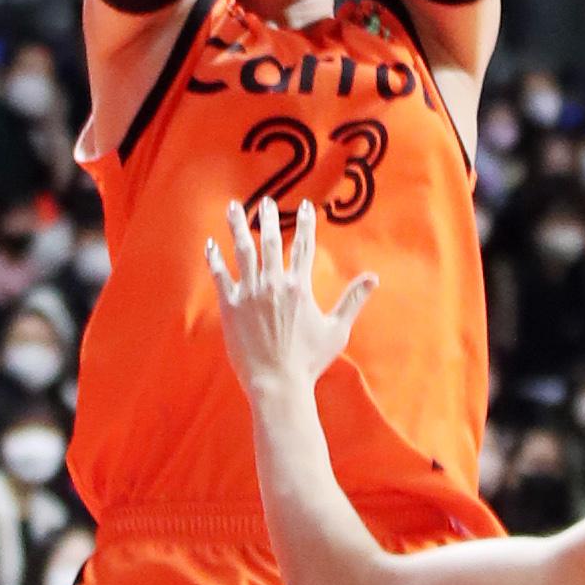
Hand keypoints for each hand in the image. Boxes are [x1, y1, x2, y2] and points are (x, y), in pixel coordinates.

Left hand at [207, 197, 376, 394]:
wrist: (277, 383)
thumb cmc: (308, 360)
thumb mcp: (337, 329)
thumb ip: (353, 300)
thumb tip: (374, 277)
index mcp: (299, 287)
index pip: (303, 247)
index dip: (305, 224)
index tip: (305, 206)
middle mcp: (273, 285)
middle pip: (269, 242)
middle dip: (268, 218)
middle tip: (267, 201)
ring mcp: (249, 294)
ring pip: (242, 252)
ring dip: (237, 227)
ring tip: (233, 207)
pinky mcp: (230, 308)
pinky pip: (220, 277)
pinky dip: (215, 259)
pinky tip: (211, 244)